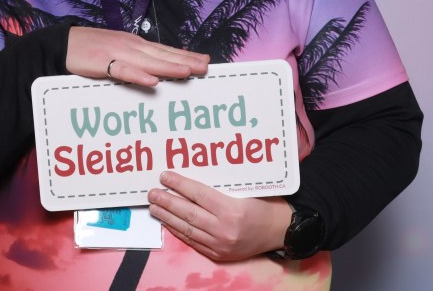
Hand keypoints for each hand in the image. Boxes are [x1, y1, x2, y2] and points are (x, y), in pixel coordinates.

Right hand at [65, 27, 208, 86]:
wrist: (62, 44)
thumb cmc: (89, 49)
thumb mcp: (117, 50)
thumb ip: (136, 58)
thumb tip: (157, 69)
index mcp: (134, 44)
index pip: (165, 50)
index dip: (185, 55)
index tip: (205, 60)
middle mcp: (130, 46)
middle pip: (162, 55)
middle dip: (185, 60)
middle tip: (206, 66)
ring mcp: (117, 53)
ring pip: (148, 62)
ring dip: (168, 66)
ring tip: (188, 71)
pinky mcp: (102, 63)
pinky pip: (123, 71)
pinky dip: (138, 76)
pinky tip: (152, 82)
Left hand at [147, 171, 290, 260]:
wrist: (280, 230)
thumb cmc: (263, 204)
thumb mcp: (245, 189)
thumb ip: (219, 186)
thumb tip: (190, 177)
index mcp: (232, 209)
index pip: (198, 194)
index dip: (179, 184)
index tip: (165, 176)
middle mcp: (225, 229)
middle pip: (188, 212)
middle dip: (167, 201)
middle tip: (152, 192)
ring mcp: (221, 244)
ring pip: (187, 228)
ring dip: (167, 216)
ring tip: (154, 206)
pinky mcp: (219, 254)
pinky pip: (193, 241)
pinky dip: (178, 230)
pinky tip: (168, 221)